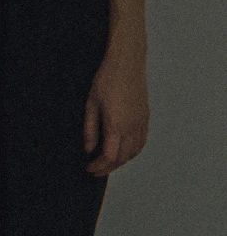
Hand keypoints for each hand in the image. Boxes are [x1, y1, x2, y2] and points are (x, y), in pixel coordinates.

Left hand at [84, 49, 149, 175]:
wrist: (127, 65)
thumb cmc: (106, 81)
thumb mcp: (91, 104)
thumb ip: (89, 129)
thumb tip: (88, 149)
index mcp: (117, 125)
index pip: (110, 156)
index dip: (99, 166)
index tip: (89, 169)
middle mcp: (132, 128)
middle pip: (123, 158)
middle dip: (109, 168)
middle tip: (96, 170)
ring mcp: (141, 124)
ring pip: (135, 152)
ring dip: (122, 161)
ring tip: (107, 163)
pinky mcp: (146, 119)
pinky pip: (141, 142)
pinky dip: (132, 152)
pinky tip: (123, 151)